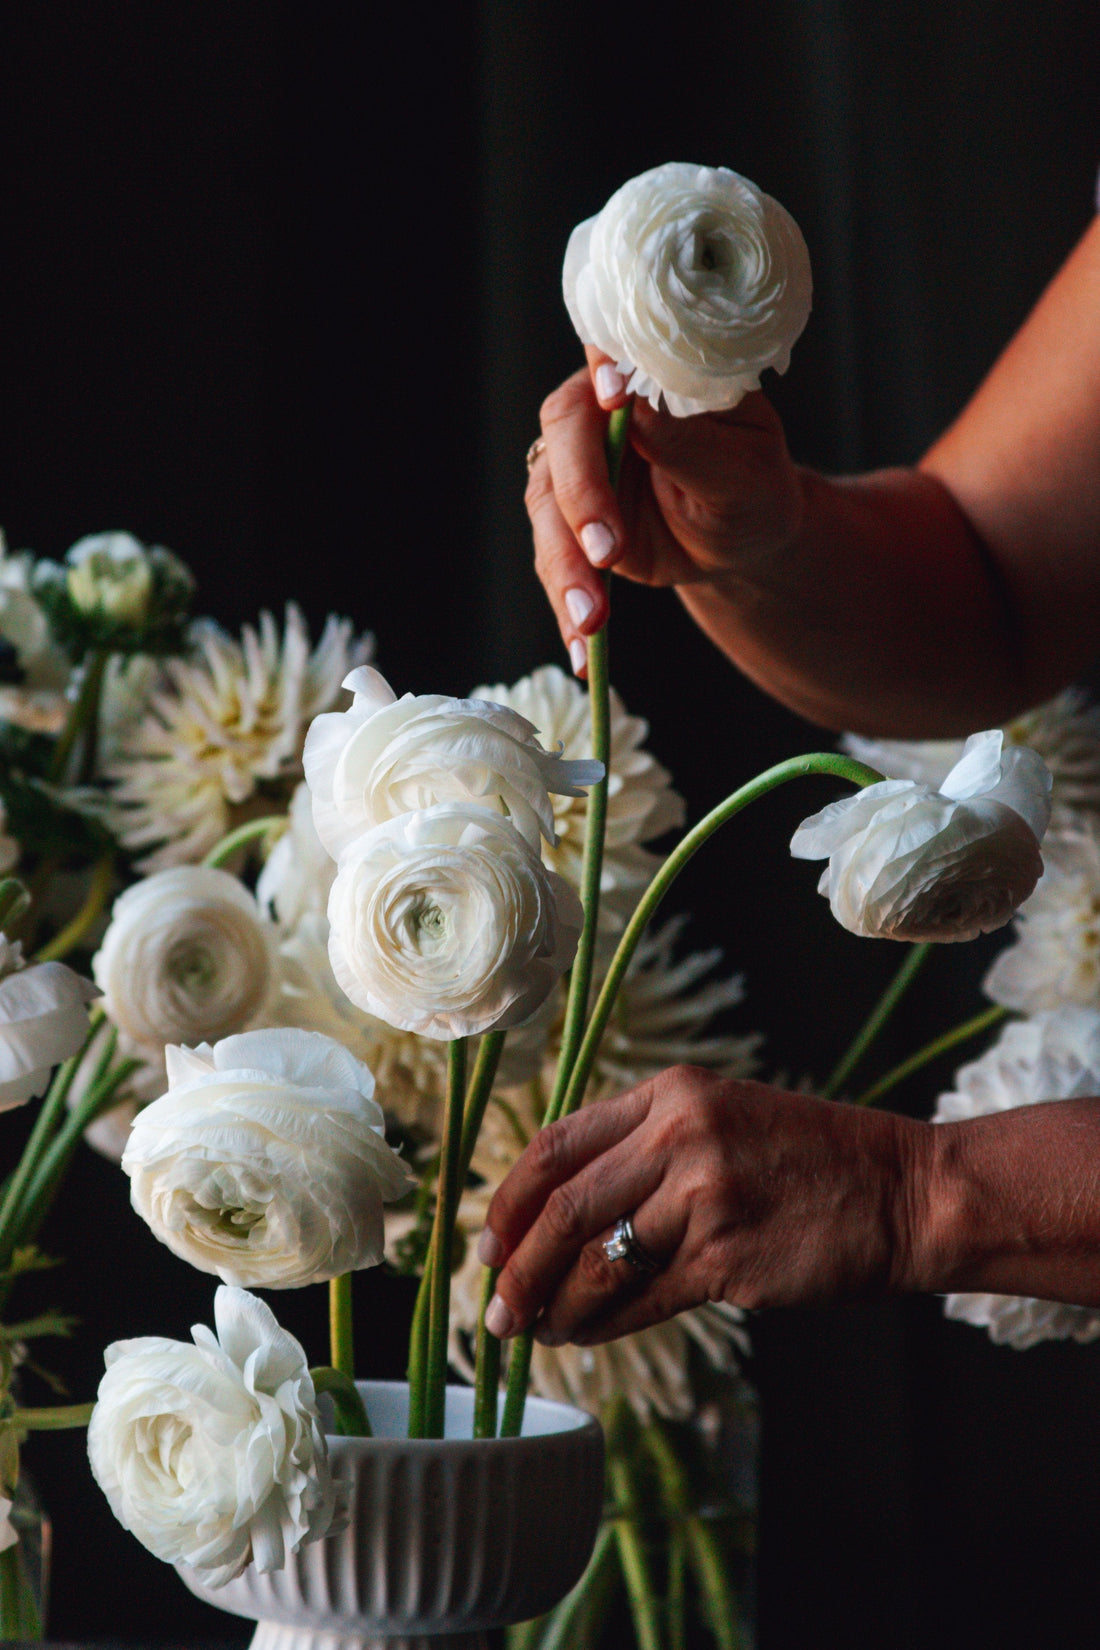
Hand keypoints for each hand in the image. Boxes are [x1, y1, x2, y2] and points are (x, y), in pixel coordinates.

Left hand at [478, 1065, 931, 1346]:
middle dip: (516, 1265)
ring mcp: (703, 1195)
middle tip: (493, 1306)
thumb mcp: (722, 1118)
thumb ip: (644, 1149)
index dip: (510, 1199)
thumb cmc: (812, 1161)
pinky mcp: (727, 1257)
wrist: (906, 1192)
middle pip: (563, 1206)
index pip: (557, 1143)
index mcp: (672, 1092)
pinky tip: (584, 1335)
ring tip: (535, 1330)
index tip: (486, 1241)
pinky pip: (640, 1299)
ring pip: (595, 1260)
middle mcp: (680, 1134)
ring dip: (553, 1305)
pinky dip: (601, 1324)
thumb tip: (555, 1213)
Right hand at [525, 348, 804, 674]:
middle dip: (580, 497)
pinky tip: (581, 649)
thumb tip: (636, 406)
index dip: (604, 377)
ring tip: (592, 620)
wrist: (742, 540)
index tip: (615, 400)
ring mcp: (575, 469)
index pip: (610, 360)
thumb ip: (688, 439)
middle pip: (563, 438)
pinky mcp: (568, 523)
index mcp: (644, 379)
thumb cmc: (752, 486)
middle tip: (607, 551)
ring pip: (547, 509)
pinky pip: (555, 561)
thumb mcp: (741, 467)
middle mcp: (596, 413)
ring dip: (566, 567)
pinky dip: (565, 605)